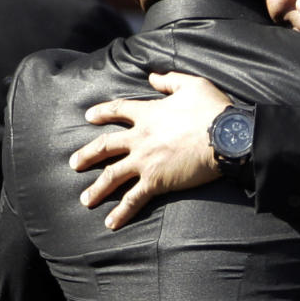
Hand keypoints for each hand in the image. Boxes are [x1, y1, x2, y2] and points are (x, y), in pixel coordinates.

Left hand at [72, 72, 232, 228]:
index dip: (102, 113)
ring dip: (97, 189)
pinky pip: (133, 199)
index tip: (89, 117)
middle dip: (87, 155)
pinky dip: (121, 212)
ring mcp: (145, 161)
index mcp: (148, 113)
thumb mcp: (192, 84)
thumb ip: (169, 80)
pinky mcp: (156, 181)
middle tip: (74, 164)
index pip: (117, 110)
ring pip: (112, 176)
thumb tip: (152, 77)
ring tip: (85, 200)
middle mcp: (140, 137)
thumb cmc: (213, 110)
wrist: (225, 136)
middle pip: (105, 146)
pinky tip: (110, 224)